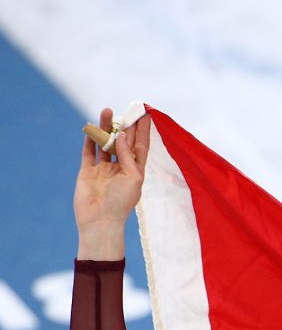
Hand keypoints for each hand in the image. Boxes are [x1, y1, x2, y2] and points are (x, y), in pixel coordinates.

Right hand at [75, 108, 149, 258]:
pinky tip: (91, 127)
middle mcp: (120, 169)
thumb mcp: (132, 178)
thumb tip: (122, 135)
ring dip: (105, 128)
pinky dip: (89, 140)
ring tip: (107, 111)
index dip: (143, 131)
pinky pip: (88, 152)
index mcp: (135, 171)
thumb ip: (128, 156)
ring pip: (105, 144)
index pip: (140, 146)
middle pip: (122, 142)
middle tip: (126, 109)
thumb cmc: (121, 202)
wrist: (99, 220)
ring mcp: (103, 170)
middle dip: (124, 126)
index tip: (145, 114)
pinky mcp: (87, 172)